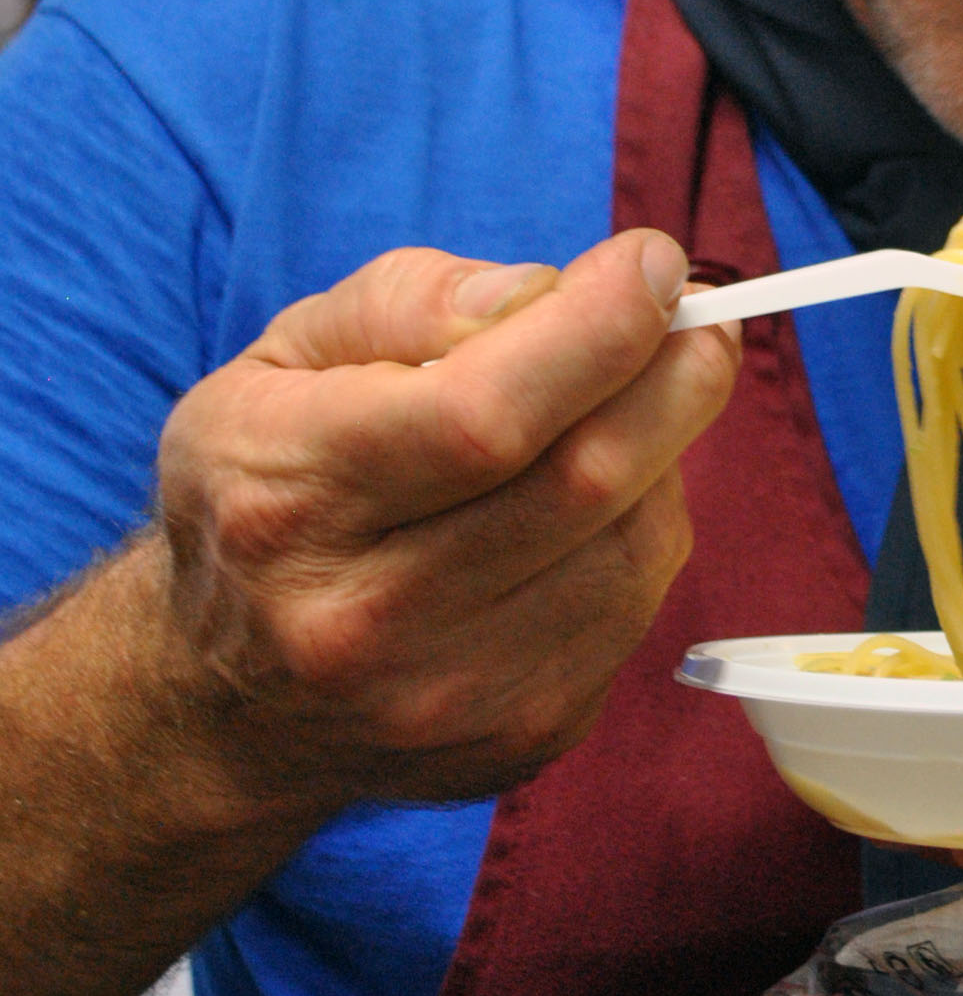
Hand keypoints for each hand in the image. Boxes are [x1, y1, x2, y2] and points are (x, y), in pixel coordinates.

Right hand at [153, 230, 739, 820]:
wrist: (229, 703)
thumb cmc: (268, 490)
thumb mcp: (284, 360)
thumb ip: (410, 302)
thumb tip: (549, 292)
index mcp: (293, 500)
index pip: (481, 416)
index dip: (597, 329)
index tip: (653, 261)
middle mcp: (366, 619)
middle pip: (584, 482)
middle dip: (673, 378)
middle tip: (700, 319)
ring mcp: (452, 695)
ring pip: (635, 545)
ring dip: (666, 455)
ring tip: (632, 408)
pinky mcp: (523, 734)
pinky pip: (637, 607)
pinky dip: (645, 530)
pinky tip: (604, 501)